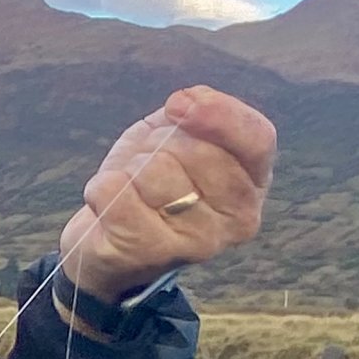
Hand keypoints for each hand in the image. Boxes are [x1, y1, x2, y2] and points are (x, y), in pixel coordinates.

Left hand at [59, 86, 275, 299]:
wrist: (109, 240)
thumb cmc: (152, 180)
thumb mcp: (179, 134)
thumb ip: (196, 112)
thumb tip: (184, 103)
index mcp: (254, 181)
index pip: (257, 139)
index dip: (220, 114)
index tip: (177, 103)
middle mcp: (238, 218)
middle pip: (198, 151)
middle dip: (159, 143)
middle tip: (149, 167)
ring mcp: (198, 243)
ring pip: (155, 170)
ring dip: (131, 168)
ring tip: (133, 190)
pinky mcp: (151, 256)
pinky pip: (116, 193)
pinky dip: (101, 188)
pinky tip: (110, 207)